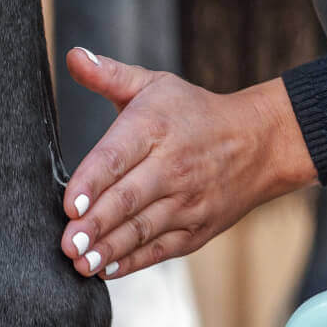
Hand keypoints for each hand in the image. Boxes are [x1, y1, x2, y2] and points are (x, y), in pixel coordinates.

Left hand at [59, 49, 316, 278]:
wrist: (259, 143)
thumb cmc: (194, 113)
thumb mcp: (155, 84)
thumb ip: (109, 75)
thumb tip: (72, 55)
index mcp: (155, 128)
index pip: (118, 156)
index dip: (93, 181)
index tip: (69, 203)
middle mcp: (173, 167)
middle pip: (129, 199)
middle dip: (97, 223)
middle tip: (67, 243)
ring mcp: (188, 202)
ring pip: (144, 229)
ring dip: (110, 249)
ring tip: (80, 264)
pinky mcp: (197, 229)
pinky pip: (162, 248)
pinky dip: (134, 262)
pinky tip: (107, 271)